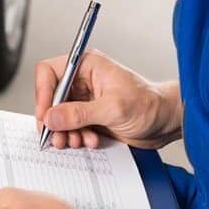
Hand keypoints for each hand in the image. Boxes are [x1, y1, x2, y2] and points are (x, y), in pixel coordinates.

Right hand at [35, 49, 182, 149]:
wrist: (166, 123)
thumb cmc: (149, 105)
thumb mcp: (113, 109)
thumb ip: (79, 113)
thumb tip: (51, 117)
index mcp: (87, 66)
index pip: (49, 72)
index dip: (42, 94)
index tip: (46, 116)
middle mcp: (82, 81)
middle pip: (50, 98)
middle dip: (53, 121)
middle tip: (58, 137)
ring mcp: (84, 100)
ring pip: (58, 117)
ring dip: (64, 133)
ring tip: (76, 141)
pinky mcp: (88, 118)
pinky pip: (70, 128)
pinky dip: (75, 138)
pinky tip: (89, 141)